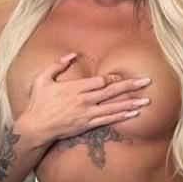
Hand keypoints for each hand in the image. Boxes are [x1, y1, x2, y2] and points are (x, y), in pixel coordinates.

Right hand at [15, 54, 151, 141]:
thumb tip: (73, 54)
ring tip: (146, 100)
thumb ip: (57, 64)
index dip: (114, 78)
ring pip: (114, 107)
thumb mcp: (42, 79)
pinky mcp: (88, 125)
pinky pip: (108, 120)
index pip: (100, 81)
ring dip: (131, 103)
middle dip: (130, 86)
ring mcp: (87, 114)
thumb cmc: (38, 102)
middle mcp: (84, 100)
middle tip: (146, 82)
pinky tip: (133, 114)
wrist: (36, 127)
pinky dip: (122, 116)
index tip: (123, 77)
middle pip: (112, 92)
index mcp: (75, 88)